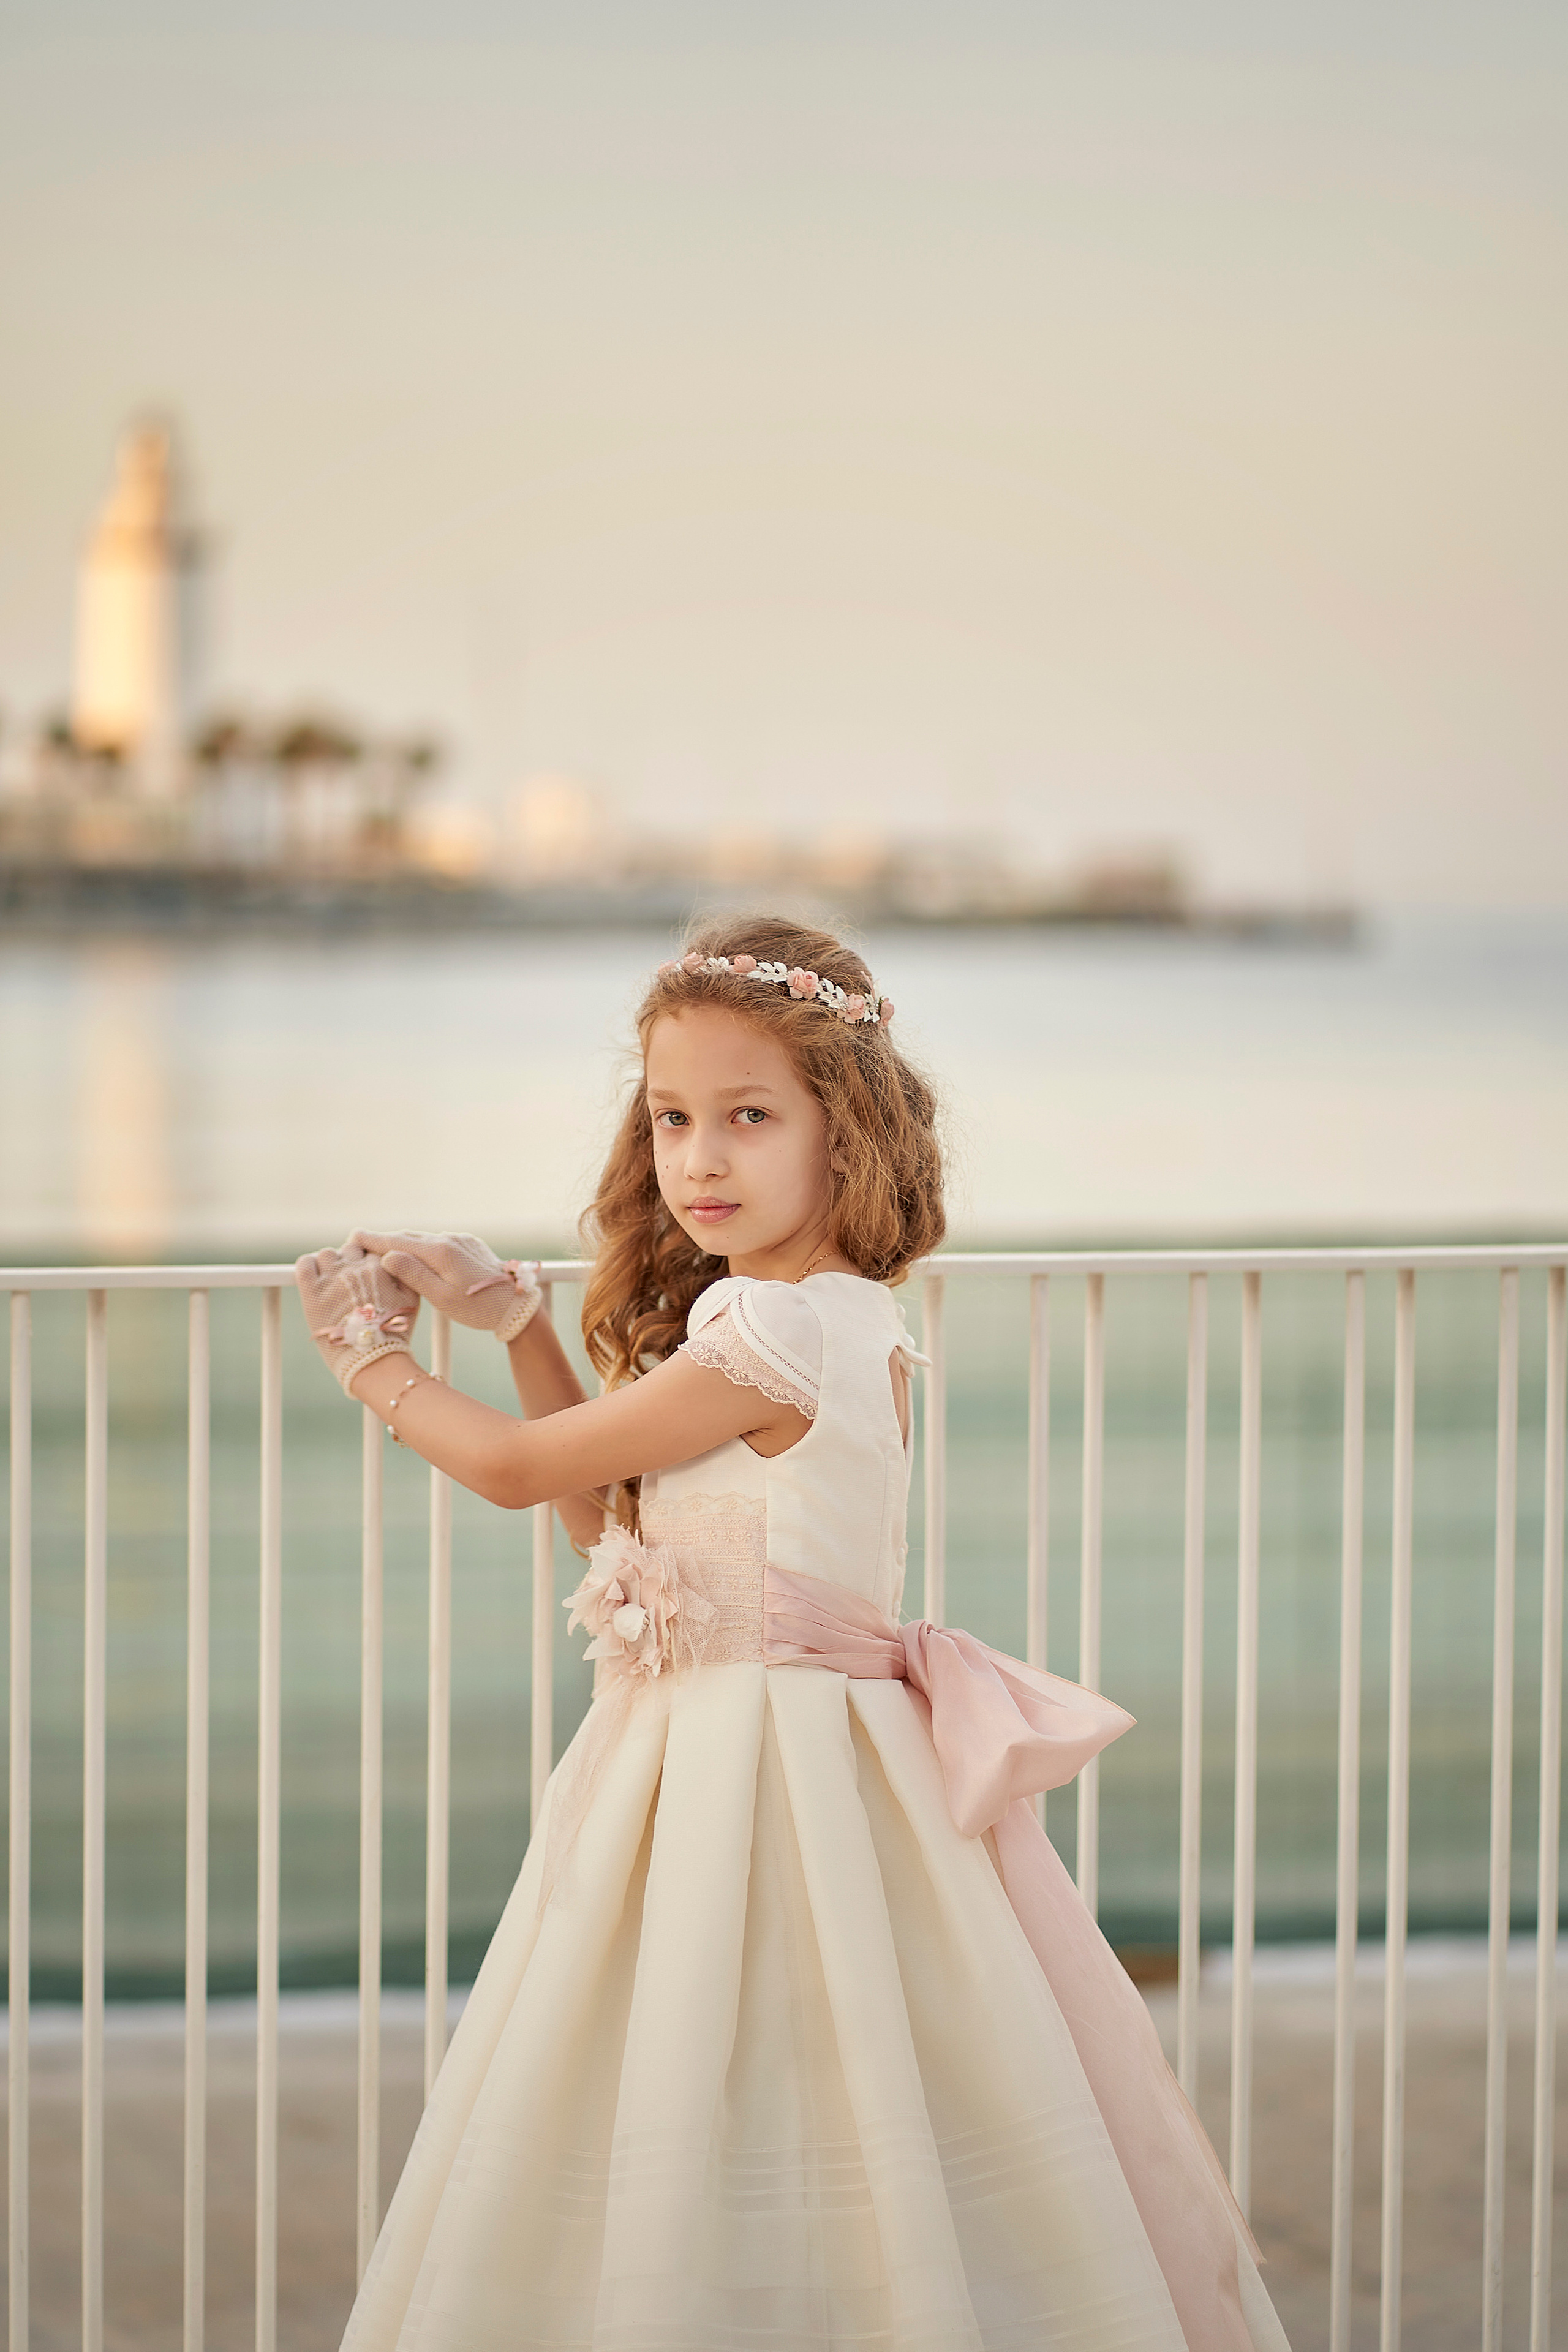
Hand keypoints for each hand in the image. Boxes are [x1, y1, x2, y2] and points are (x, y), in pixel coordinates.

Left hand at [296, 1243, 420, 1395]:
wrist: (371, 1358)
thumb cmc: (393, 1334)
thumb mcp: (411, 1300)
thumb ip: (406, 1274)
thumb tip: (398, 1261)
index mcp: (380, 1267)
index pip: (370, 1249)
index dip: (368, 1262)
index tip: (366, 1275)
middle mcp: (356, 1267)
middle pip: (349, 1249)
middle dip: (350, 1262)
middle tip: (348, 1282)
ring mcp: (332, 1278)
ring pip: (327, 1254)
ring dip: (330, 1265)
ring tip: (331, 1283)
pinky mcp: (312, 1291)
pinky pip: (305, 1264)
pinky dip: (308, 1266)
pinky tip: (312, 1277)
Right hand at [348, 1229, 542, 1342]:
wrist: (517, 1305)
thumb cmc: (478, 1309)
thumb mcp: (442, 1298)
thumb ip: (413, 1275)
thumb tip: (387, 1256)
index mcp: (440, 1252)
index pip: (398, 1242)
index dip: (373, 1240)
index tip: (352, 1236)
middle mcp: (449, 1240)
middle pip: (409, 1237)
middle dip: (384, 1239)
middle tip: (360, 1241)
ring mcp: (461, 1240)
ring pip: (424, 1239)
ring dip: (403, 1243)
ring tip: (382, 1247)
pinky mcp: (470, 1245)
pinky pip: (438, 1243)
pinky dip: (422, 1247)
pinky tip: (416, 1254)